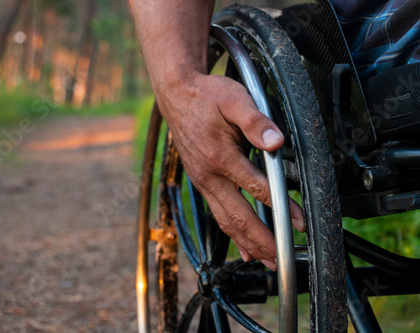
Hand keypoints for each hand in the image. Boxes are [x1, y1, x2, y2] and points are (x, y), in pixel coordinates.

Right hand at [155, 72, 304, 269]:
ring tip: (264, 260)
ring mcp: (203, 182)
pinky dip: (231, 232)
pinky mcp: (201, 182)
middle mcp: (209, 176)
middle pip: (238, 217)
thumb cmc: (207, 97)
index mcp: (220, 157)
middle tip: (279, 259)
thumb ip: (255, 121)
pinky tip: (241, 245)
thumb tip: (276, 141)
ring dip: (246, 243)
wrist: (176, 95)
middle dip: (261, 240)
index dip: (280, 208)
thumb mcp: (234, 100)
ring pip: (225, 221)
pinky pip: (216, 214)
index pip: (257, 189)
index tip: (298, 222)